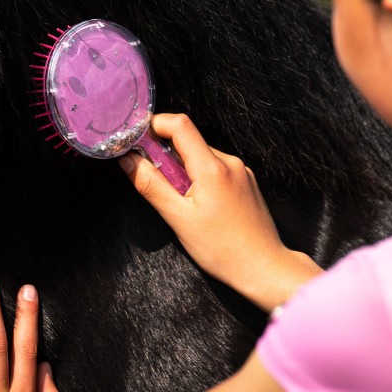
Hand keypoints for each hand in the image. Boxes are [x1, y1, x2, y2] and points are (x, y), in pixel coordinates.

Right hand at [120, 114, 321, 310]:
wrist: (264, 267)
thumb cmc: (222, 249)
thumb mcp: (179, 219)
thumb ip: (151, 185)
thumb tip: (127, 160)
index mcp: (212, 168)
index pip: (180, 125)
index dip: (154, 126)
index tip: (138, 143)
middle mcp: (230, 163)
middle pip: (189, 141)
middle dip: (166, 156)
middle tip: (158, 185)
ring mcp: (241, 171)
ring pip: (202, 156)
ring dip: (184, 170)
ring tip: (184, 204)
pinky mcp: (247, 182)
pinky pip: (216, 169)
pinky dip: (200, 178)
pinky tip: (201, 206)